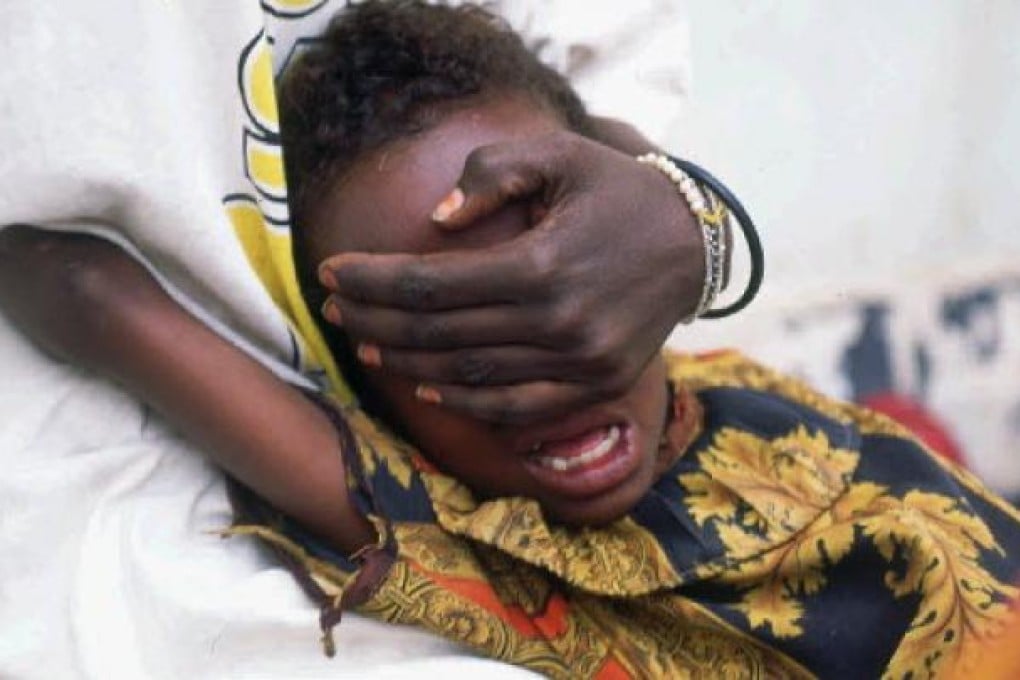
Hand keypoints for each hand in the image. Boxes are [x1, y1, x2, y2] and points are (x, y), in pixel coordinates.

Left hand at [318, 129, 705, 423]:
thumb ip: (493, 175)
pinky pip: (517, 408)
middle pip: (441, 333)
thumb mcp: (559, 154)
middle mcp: (560, 322)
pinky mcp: (596, 385)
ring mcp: (581, 363)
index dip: (374, 280)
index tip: (331, 271)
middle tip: (333, 307)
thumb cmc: (615, 190)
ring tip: (364, 341)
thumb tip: (435, 221)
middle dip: (376, 318)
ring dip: (407, 362)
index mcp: (544, 263)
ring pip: (470, 375)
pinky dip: (466, 403)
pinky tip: (424, 388)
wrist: (693, 240)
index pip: (433, 283)